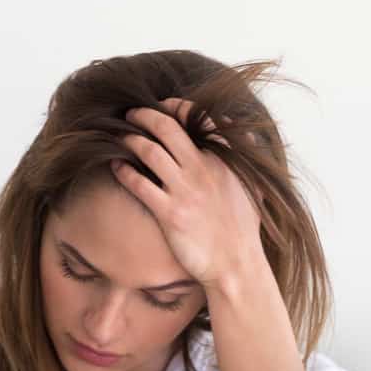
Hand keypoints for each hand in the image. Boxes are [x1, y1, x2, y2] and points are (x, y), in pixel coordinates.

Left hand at [110, 96, 265, 287]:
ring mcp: (184, 191)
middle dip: (143, 115)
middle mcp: (202, 169)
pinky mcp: (169, 214)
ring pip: (148, 151)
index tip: (163, 105)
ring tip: (118, 137)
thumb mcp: (254, 185)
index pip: (198, 117)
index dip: (176, 105)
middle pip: (166, 127)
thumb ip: (245, 156)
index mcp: (223, 159)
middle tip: (130, 114)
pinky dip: (123, 171)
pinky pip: (139, 184)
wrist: (236, 265)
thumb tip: (242, 130)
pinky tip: (116, 167)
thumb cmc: (244, 229)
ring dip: (129, 139)